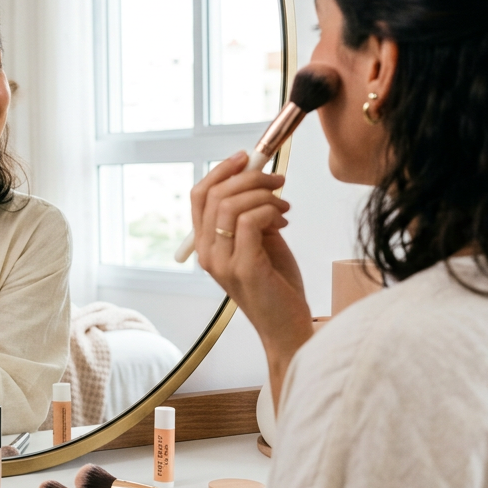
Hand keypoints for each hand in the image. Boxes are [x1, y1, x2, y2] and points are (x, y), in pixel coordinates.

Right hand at [191, 151, 313, 405]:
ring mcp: (222, 262)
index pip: (199, 196)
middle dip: (250, 178)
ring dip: (264, 195)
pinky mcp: (243, 268)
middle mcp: (207, 253)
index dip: (220, 170)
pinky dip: (270, 211)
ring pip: (231, 205)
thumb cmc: (278, 287)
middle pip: (214, 195)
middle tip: (278, 180)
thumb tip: (260, 182)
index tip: (246, 158)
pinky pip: (251, 220)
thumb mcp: (262, 243)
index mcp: (207, 246)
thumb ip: (253, 216)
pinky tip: (284, 220)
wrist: (288, 329)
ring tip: (285, 205)